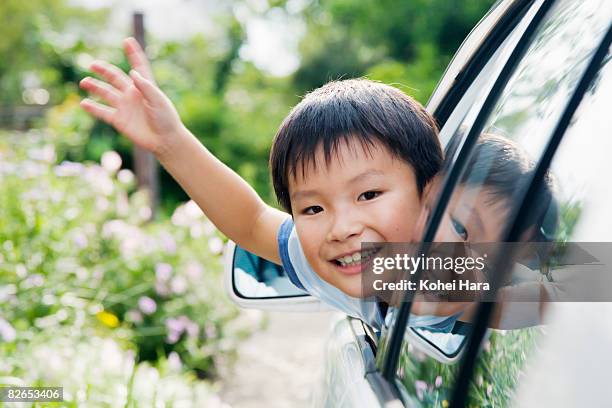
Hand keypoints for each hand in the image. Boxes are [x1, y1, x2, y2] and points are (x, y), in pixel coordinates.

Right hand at [79, 37, 182, 155]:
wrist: (164, 140)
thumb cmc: (166, 119)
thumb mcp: (158, 101)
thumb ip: (146, 87)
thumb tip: (132, 72)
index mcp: (144, 87)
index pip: (138, 66)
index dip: (133, 54)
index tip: (127, 41)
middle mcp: (132, 94)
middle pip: (115, 78)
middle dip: (104, 70)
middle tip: (93, 64)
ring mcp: (125, 107)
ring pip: (106, 93)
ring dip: (95, 87)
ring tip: (84, 82)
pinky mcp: (119, 120)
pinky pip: (103, 112)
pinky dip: (93, 108)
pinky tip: (83, 103)